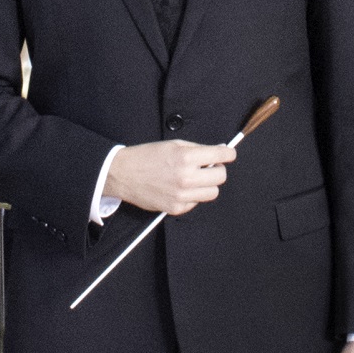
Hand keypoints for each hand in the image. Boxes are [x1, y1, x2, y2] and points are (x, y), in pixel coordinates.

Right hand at [106, 138, 236, 217]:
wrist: (124, 174)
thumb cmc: (147, 156)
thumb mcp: (173, 145)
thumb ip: (197, 148)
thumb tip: (219, 150)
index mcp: (186, 157)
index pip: (221, 155)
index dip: (228, 153)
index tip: (229, 154)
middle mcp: (186, 177)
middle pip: (221, 176)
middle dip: (218, 169)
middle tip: (210, 166)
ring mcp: (181, 195)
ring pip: (212, 193)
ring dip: (208, 184)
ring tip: (197, 179)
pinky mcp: (176, 208)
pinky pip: (196, 203)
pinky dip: (194, 196)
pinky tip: (182, 188)